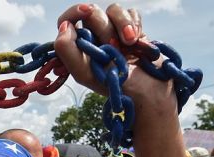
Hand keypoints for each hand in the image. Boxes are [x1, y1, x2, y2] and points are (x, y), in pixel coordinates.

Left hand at [54, 4, 172, 104]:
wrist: (149, 89)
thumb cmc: (116, 85)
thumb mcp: (85, 73)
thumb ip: (67, 50)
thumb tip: (65, 25)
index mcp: (79, 48)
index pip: (67, 21)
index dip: (74, 13)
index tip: (85, 12)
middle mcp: (93, 38)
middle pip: (92, 13)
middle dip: (104, 27)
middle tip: (114, 46)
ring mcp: (113, 32)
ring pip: (113, 10)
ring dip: (122, 25)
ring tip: (130, 43)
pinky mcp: (132, 29)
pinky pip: (131, 13)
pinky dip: (135, 25)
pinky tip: (138, 42)